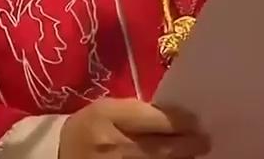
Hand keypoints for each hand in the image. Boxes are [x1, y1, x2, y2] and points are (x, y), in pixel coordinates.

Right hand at [59, 98, 209, 158]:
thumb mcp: (108, 109)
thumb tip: (177, 117)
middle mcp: (114, 145)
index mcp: (109, 116)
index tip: (196, 122)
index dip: (181, 122)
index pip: (156, 120)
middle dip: (188, 145)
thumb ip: (139, 111)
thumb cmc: (88, 127)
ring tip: (194, 153)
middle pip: (162, 148)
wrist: (58, 155)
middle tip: (205, 142)